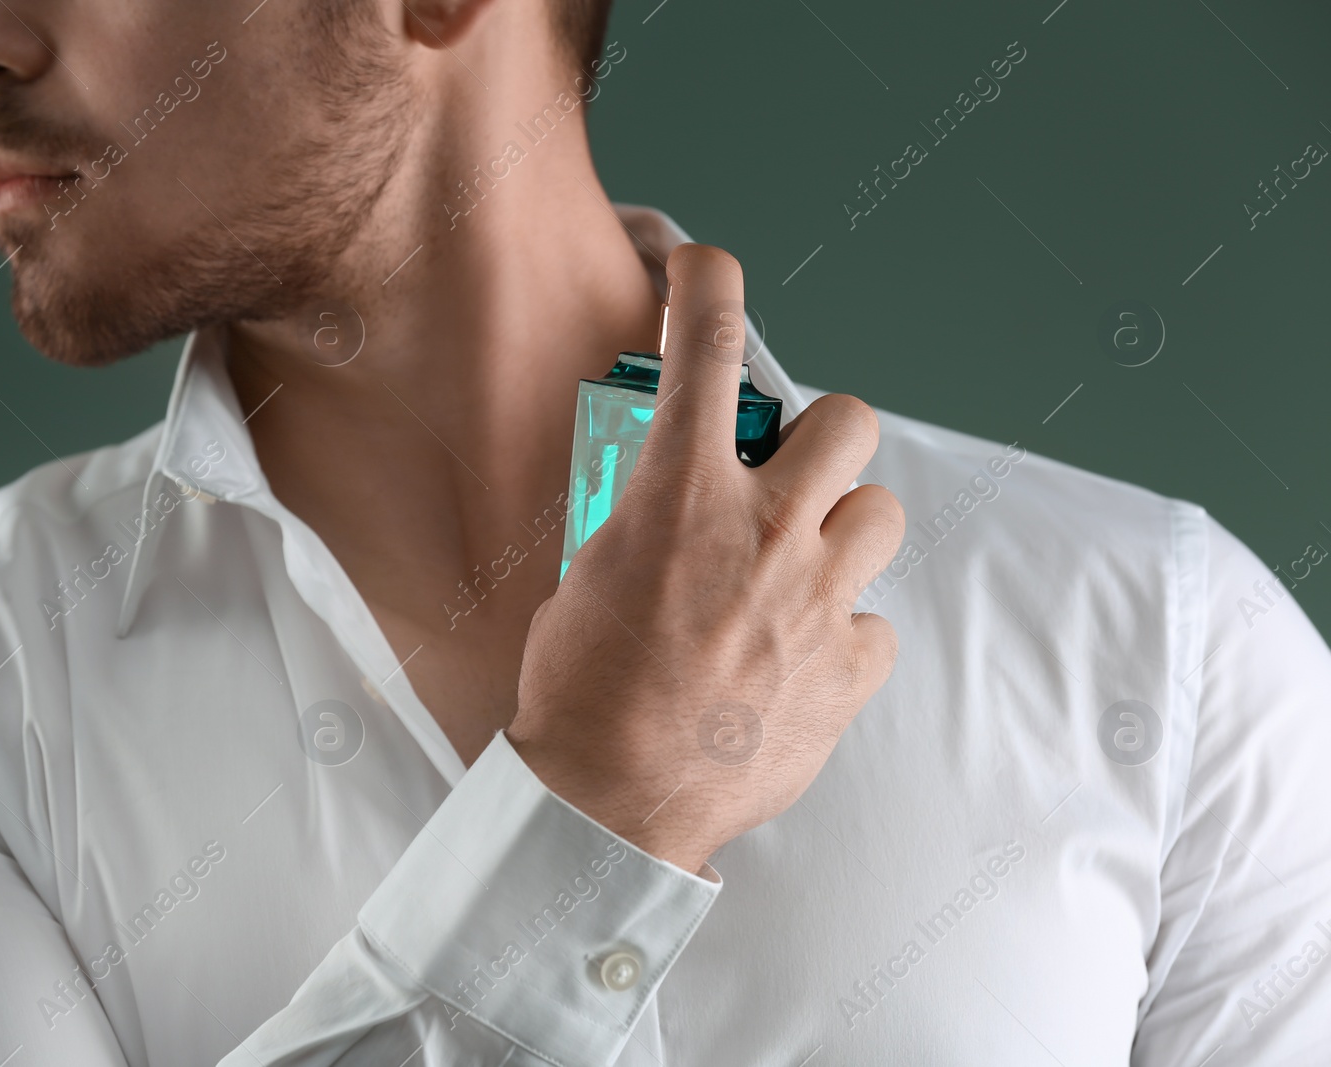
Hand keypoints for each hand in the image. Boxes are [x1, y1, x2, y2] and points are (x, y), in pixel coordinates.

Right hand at [507, 243, 902, 872]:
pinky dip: (844, 632)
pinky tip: (799, 657)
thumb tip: (664, 496)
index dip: (709, 282)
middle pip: (849, 422)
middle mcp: (764, 534)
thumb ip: (640, 518)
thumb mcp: (589, 574)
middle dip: (823, 434)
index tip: (704, 269)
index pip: (708, 346)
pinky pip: (875, 624)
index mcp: (681, 498)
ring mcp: (816, 602)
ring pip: (883, 516)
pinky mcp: (847, 671)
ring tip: (798, 568)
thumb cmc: (580, 690)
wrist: (607, 804)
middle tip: (785, 472)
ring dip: (843, 530)